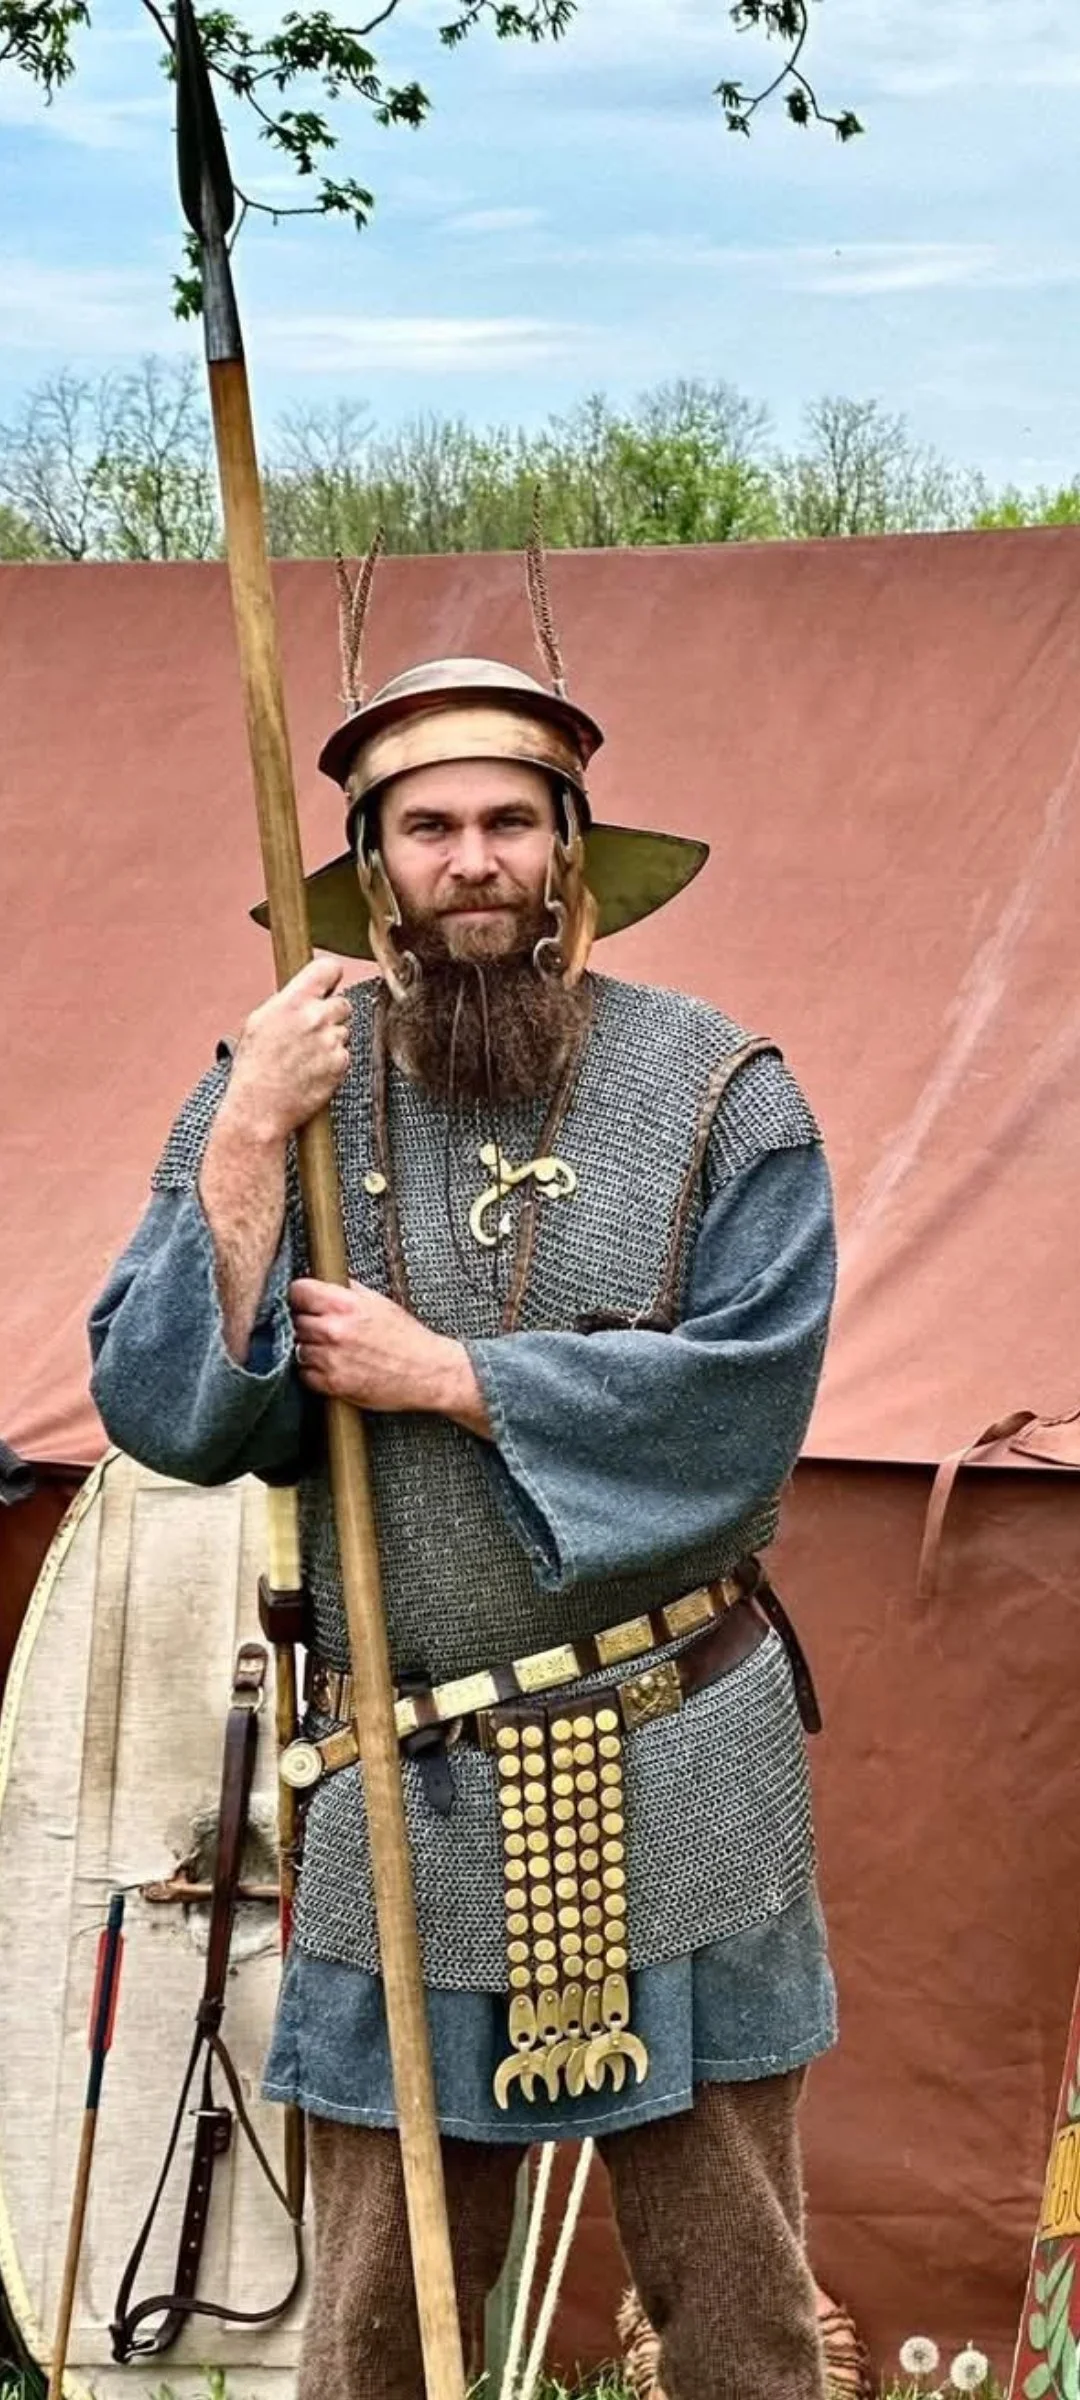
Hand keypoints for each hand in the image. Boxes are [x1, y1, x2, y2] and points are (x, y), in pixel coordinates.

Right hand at [219, 958, 351, 1147]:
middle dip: (331, 1015)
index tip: (327, 985)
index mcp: (292, 1002)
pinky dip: (333, 1061)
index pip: (328, 968)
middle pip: (343, 1003)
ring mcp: (331, 1042)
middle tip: (311, 1032)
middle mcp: (315, 1018)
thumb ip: (287, 1002)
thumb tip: (305, 991)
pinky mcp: (340, 1064)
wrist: (259, 1108)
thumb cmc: (254, 1068)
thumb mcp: (259, 1022)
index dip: (330, 977)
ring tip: (305, 1057)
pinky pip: (344, 1054)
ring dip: (331, 1040)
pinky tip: (312, 1071)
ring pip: (343, 1031)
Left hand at [290, 1278, 489, 1435]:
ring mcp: (330, 1359)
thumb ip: (347, 1290)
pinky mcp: (332, 1384)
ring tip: (330, 1349)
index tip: (305, 1301)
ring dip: (309, 1348)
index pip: (297, 1291)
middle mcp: (333, 1331)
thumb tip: (323, 1280)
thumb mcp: (378, 1302)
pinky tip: (332, 1366)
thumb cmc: (406, 1337)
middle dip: (306, 1322)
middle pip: (294, 1320)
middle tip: (323, 1327)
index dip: (301, 1296)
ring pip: (297, 1348)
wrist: (428, 1372)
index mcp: (345, 1305)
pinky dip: (314, 1371)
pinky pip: (305, 1374)